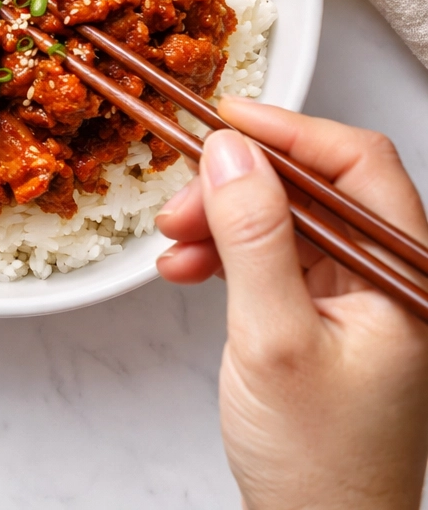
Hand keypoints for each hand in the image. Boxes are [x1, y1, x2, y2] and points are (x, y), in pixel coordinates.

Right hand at [157, 96, 427, 509]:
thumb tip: (232, 153)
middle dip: (239, 183)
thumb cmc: (319, 461)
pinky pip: (274, 257)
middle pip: (315, 187)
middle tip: (181, 198)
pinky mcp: (327, 315)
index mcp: (406, 276)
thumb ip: (254, 238)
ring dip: (224, 220)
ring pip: (287, 219)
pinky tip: (189, 267)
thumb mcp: (274, 338)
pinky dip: (227, 254)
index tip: (221, 118)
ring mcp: (360, 297)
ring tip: (174, 241)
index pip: (356, 165)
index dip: (286, 132)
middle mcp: (391, 277)